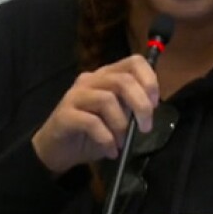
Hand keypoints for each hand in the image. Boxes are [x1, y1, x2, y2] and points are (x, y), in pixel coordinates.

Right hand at [31, 56, 159, 175]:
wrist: (57, 150)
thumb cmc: (89, 134)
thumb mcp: (117, 119)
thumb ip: (130, 108)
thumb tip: (150, 108)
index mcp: (106, 76)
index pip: (134, 62)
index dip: (149, 80)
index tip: (155, 103)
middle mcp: (90, 80)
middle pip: (123, 80)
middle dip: (141, 105)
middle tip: (145, 127)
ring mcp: (75, 95)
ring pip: (107, 99)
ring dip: (121, 125)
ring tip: (121, 143)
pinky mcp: (65, 114)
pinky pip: (91, 122)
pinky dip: (106, 138)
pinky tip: (110, 151)